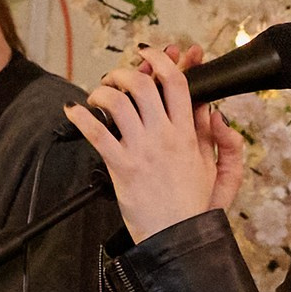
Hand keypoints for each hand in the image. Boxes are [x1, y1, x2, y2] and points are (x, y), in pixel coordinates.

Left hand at [66, 48, 239, 239]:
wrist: (179, 238)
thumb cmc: (194, 207)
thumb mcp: (218, 170)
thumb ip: (218, 139)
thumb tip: (212, 110)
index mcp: (188, 133)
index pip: (177, 83)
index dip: (162, 60)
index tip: (149, 53)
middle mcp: (165, 136)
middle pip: (144, 84)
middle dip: (124, 72)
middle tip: (114, 77)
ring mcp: (143, 149)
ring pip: (119, 102)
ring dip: (102, 91)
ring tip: (96, 96)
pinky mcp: (123, 166)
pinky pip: (98, 133)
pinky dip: (81, 117)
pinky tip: (73, 110)